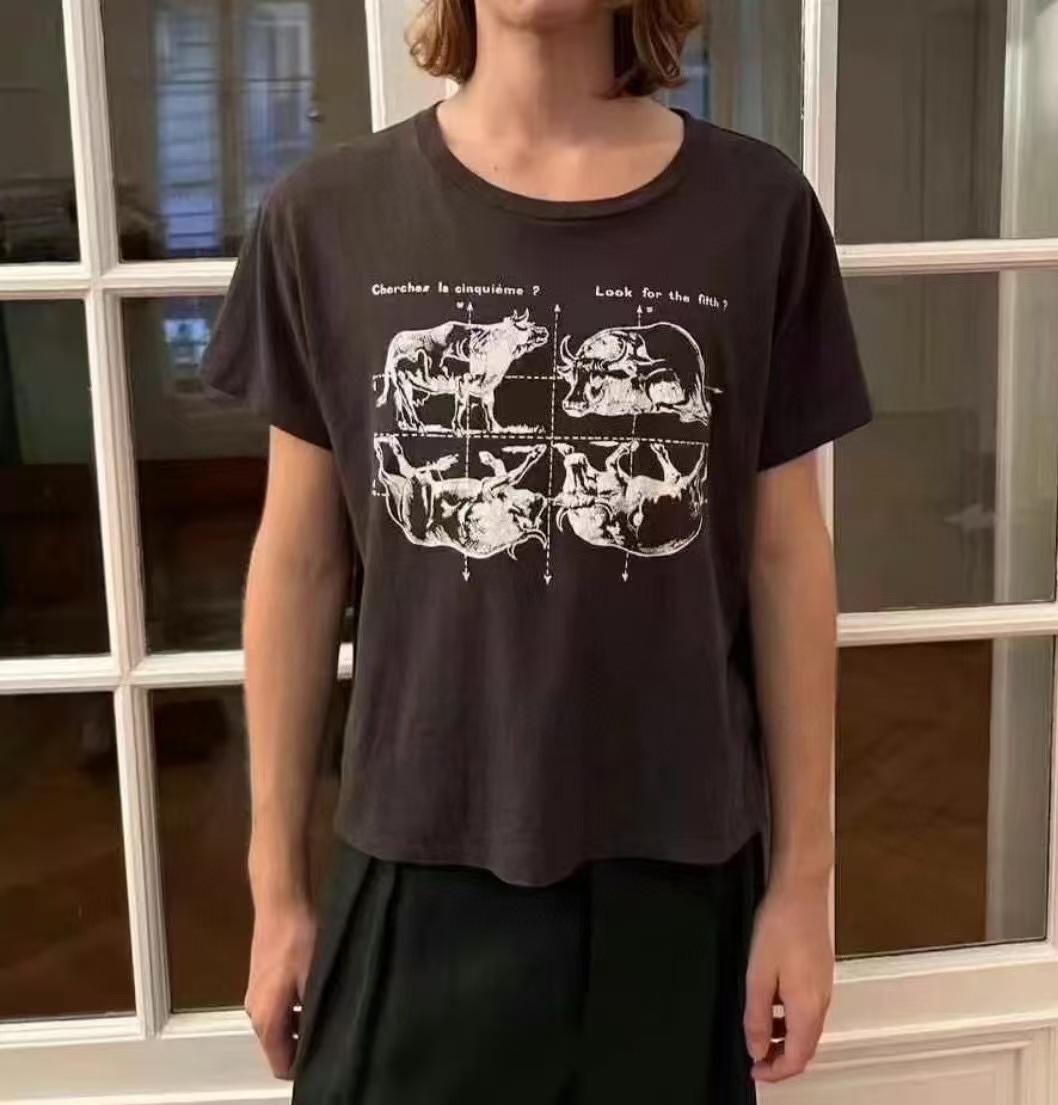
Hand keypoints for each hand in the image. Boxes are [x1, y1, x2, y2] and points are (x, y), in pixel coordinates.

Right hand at [244, 899, 317, 1079]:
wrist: (280, 905)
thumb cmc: (298, 941)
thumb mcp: (314, 980)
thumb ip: (314, 1015)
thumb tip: (325, 1038)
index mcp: (266, 1021)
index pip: (281, 1066)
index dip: (304, 1067)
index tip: (328, 1055)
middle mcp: (255, 1015)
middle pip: (279, 1048)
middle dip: (304, 1046)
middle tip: (334, 1033)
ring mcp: (256, 998)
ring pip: (279, 1028)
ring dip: (301, 1026)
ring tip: (330, 1013)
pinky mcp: (260, 983)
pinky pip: (278, 1010)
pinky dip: (295, 1011)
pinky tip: (316, 995)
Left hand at [742, 873, 833, 1082]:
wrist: (801, 891)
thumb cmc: (777, 929)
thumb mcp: (758, 974)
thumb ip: (758, 1016)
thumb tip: (757, 1050)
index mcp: (808, 1008)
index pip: (797, 1058)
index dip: (776, 1073)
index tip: (753, 1072)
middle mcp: (822, 1003)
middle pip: (806, 1048)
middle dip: (781, 1060)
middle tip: (754, 1059)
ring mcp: (824, 988)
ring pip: (808, 1030)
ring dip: (786, 1040)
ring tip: (758, 1035)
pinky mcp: (820, 974)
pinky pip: (808, 1011)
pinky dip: (791, 1021)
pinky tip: (772, 1007)